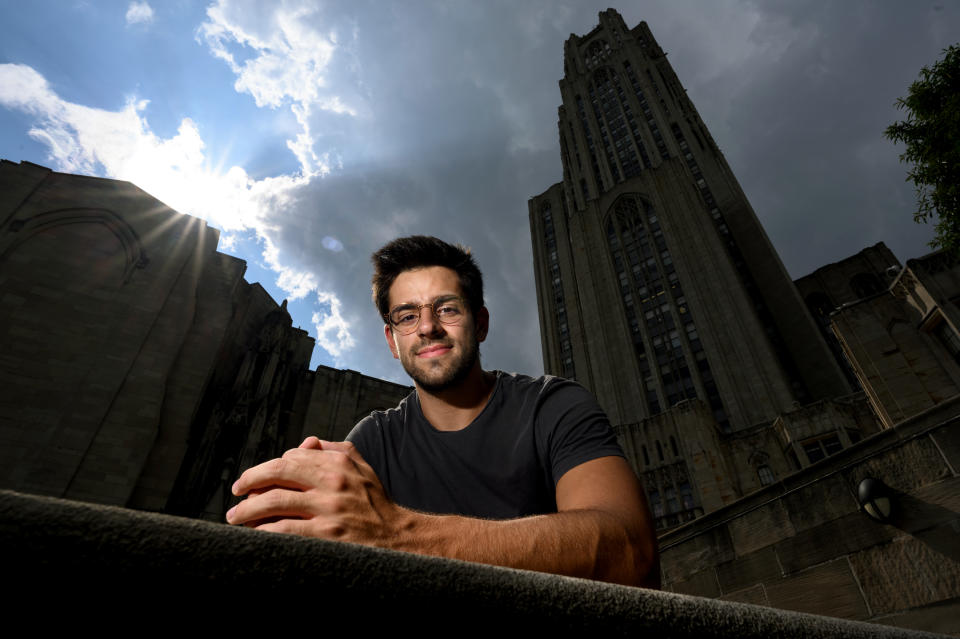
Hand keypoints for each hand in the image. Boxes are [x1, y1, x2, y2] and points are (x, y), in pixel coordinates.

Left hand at [226, 437, 406, 545]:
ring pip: (274, 503)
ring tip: (235, 517)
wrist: (398, 539)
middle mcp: (333, 481)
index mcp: (339, 462)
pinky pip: (283, 531)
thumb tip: (305, 442)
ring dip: (248, 510)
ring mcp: (329, 509)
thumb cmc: (375, 504)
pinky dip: (263, 531)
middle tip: (236, 492)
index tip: (257, 479)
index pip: (292, 457)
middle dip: (250, 481)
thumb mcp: (361, 468)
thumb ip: (334, 450)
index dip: (270, 468)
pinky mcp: (325, 536)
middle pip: (277, 473)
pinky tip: (254, 535)